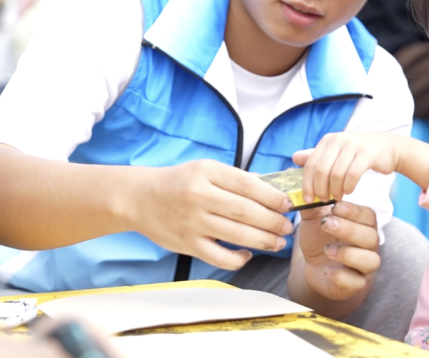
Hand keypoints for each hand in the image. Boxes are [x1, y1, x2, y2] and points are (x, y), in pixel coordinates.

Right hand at [132, 160, 293, 270]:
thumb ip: (237, 179)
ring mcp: (193, 222)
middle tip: (287, 227)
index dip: (273, 197)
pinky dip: (238, 259)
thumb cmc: (179, 182)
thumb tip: (274, 189)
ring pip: (237, 235)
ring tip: (278, 242)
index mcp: (207, 172)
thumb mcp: (206, 169)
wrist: (140, 198)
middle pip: (246, 212)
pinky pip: (219, 257)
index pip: (248, 185)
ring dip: (264, 241)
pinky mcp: (187, 244)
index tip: (288, 204)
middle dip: (273, 221)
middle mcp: (200, 196)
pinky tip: (247, 254)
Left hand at [293, 132, 428, 204]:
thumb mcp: (336, 152)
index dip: (307, 184)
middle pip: (321, 170)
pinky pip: (352, 174)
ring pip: (336, 174)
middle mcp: (339, 140)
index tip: (308, 199)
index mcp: (328, 140)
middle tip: (324, 200)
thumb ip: (316, 156)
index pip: (310, 164)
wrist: (389, 147)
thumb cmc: (359, 153)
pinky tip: (349, 191)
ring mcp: (353, 145)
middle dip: (320, 189)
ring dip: (335, 190)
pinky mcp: (368, 153)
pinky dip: (348, 186)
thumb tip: (294, 157)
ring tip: (337, 197)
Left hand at [294, 201, 380, 301]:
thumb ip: (311, 204)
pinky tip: (327, 270)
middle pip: (371, 237)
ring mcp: (363, 267)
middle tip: (325, 224)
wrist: (314, 265)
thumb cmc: (320, 237)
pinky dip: (342, 276)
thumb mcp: (314, 219)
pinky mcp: (354, 285)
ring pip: (371, 261)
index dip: (353, 211)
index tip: (335, 206)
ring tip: (328, 250)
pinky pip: (357, 282)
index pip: (368, 216)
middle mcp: (368, 246)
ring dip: (348, 254)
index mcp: (362, 225)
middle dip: (348, 229)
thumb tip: (302, 184)